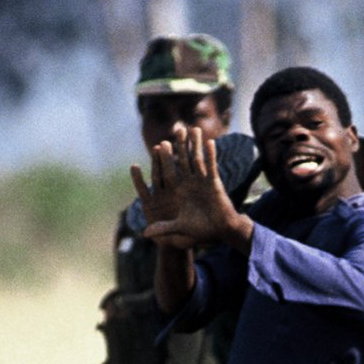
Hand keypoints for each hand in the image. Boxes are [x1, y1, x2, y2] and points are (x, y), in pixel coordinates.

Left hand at [136, 126, 251, 251]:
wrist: (218, 232)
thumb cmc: (200, 230)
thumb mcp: (179, 228)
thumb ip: (164, 229)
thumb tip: (145, 234)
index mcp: (179, 191)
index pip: (169, 172)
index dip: (165, 160)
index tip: (159, 146)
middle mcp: (189, 183)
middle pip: (183, 161)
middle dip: (180, 146)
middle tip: (177, 129)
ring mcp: (202, 182)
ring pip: (197, 160)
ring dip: (196, 145)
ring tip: (194, 128)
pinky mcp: (214, 184)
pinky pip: (212, 168)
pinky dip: (211, 156)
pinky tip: (210, 143)